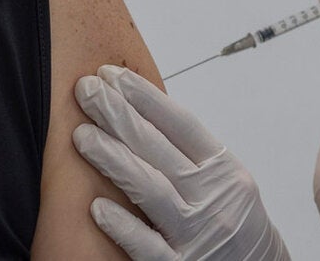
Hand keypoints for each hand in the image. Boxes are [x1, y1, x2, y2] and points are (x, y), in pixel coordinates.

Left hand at [73, 65, 290, 260]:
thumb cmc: (237, 227)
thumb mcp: (226, 183)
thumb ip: (190, 157)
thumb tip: (140, 116)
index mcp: (223, 171)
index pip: (181, 124)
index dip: (145, 97)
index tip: (113, 75)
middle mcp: (212, 198)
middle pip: (159, 149)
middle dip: (119, 114)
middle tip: (87, 90)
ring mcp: (197, 234)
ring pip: (151, 189)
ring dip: (114, 159)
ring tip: (82, 135)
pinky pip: (148, 247)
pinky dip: (124, 226)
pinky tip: (97, 208)